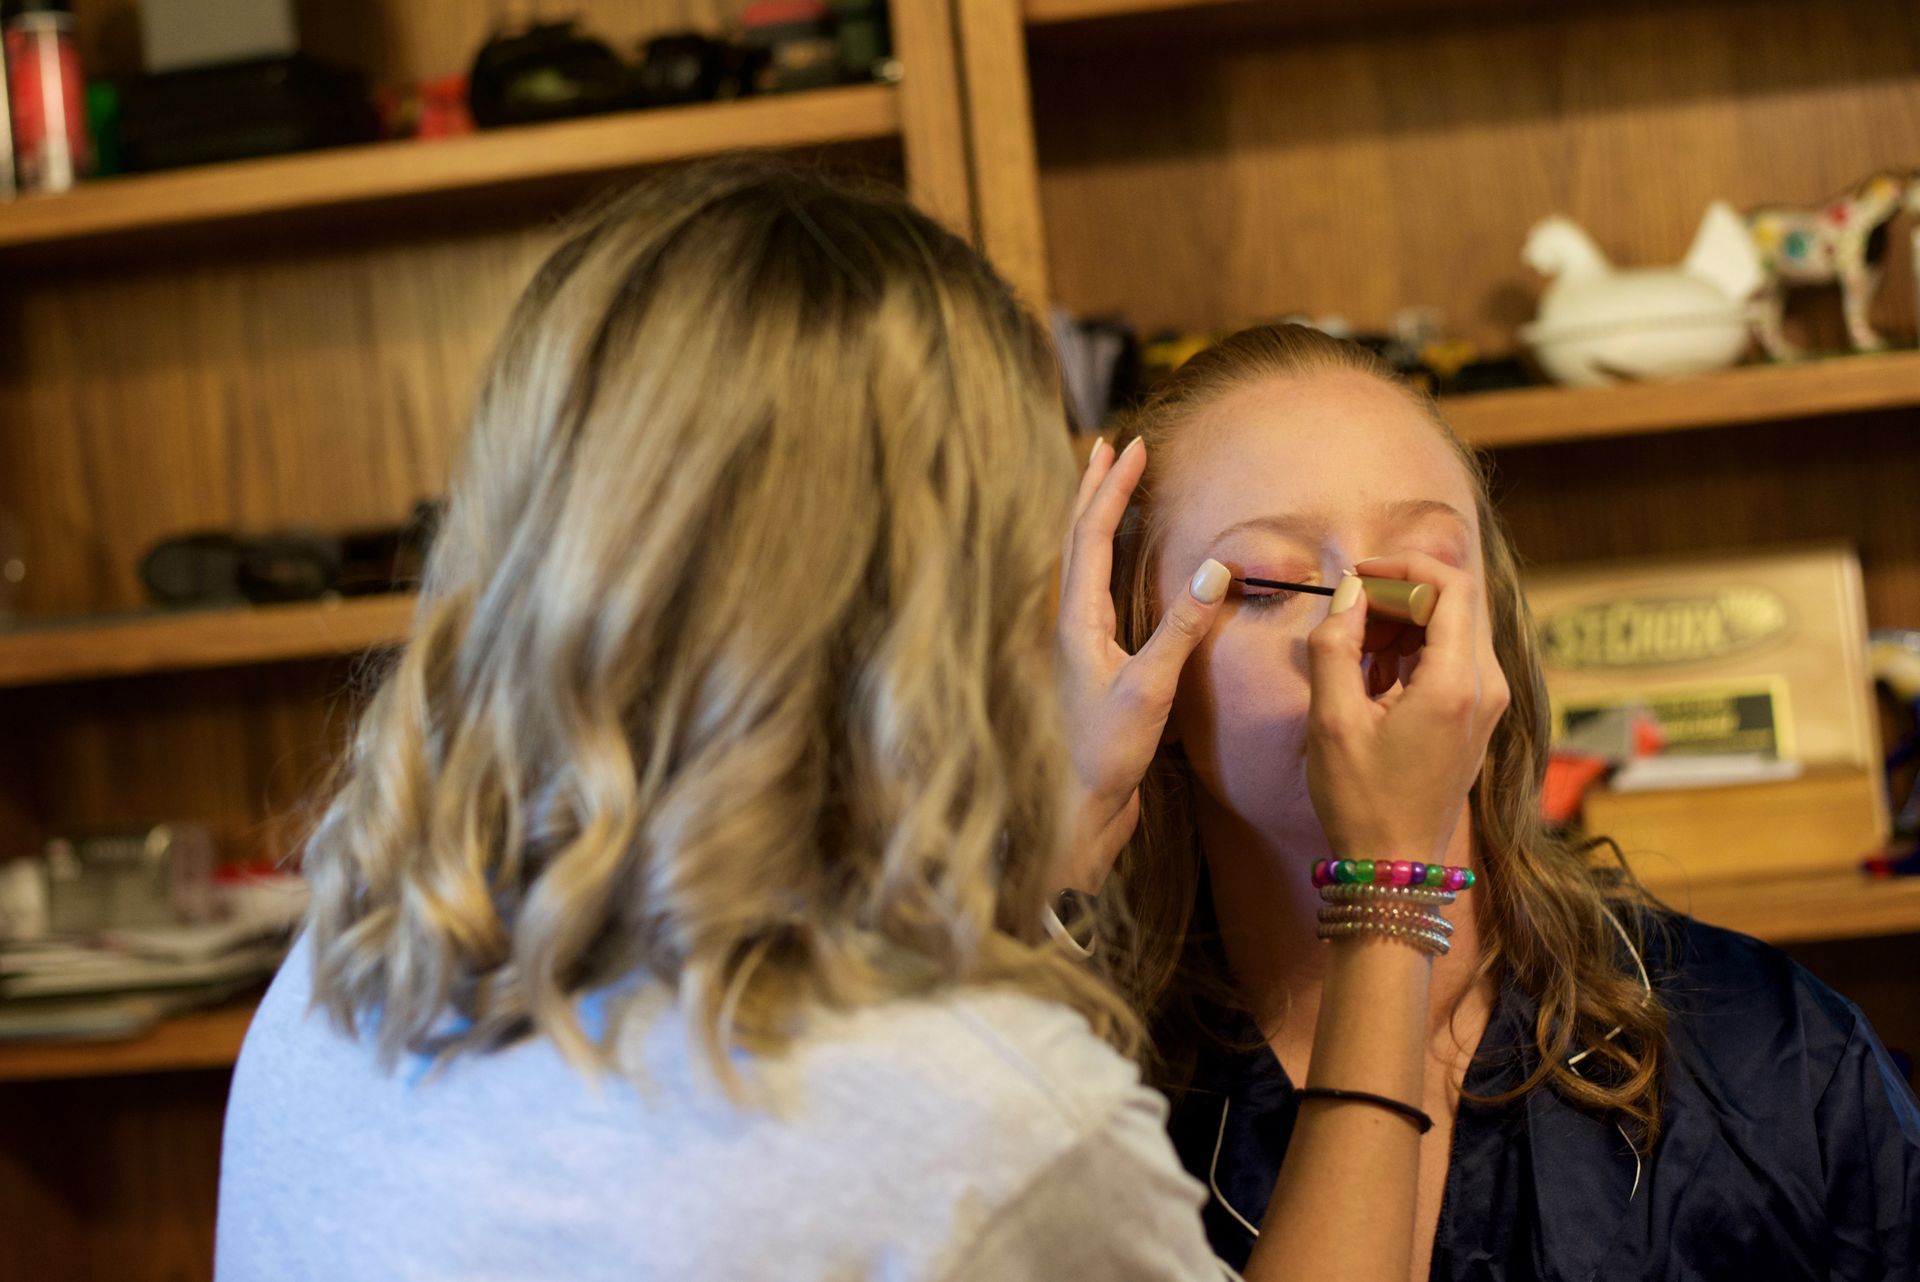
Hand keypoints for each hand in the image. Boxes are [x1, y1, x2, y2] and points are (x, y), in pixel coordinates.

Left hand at [1055, 437, 1228, 891]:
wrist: (1077, 812)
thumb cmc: (1102, 755)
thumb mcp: (1148, 689)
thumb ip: (1180, 629)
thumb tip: (1214, 567)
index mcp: (1074, 621)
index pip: (1089, 536)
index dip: (1111, 489)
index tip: (1130, 446)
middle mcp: (1068, 625)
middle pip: (1075, 539)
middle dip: (1093, 490)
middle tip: (1107, 446)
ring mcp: (1078, 645)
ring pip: (1082, 564)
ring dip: (1096, 520)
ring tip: (1108, 487)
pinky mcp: (1093, 666)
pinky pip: (1096, 594)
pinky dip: (1108, 561)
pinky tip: (1121, 566)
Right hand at [1303, 552, 1508, 864]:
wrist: (1394, 868)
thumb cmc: (1361, 801)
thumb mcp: (1331, 720)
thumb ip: (1336, 645)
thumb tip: (1349, 595)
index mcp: (1456, 684)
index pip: (1451, 585)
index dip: (1403, 566)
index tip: (1358, 576)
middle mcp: (1486, 688)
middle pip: (1452, 603)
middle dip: (1397, 596)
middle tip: (1346, 615)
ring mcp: (1486, 704)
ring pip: (1450, 629)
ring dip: (1401, 625)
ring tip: (1352, 652)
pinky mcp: (1476, 717)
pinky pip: (1450, 659)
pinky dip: (1411, 652)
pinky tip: (1370, 678)